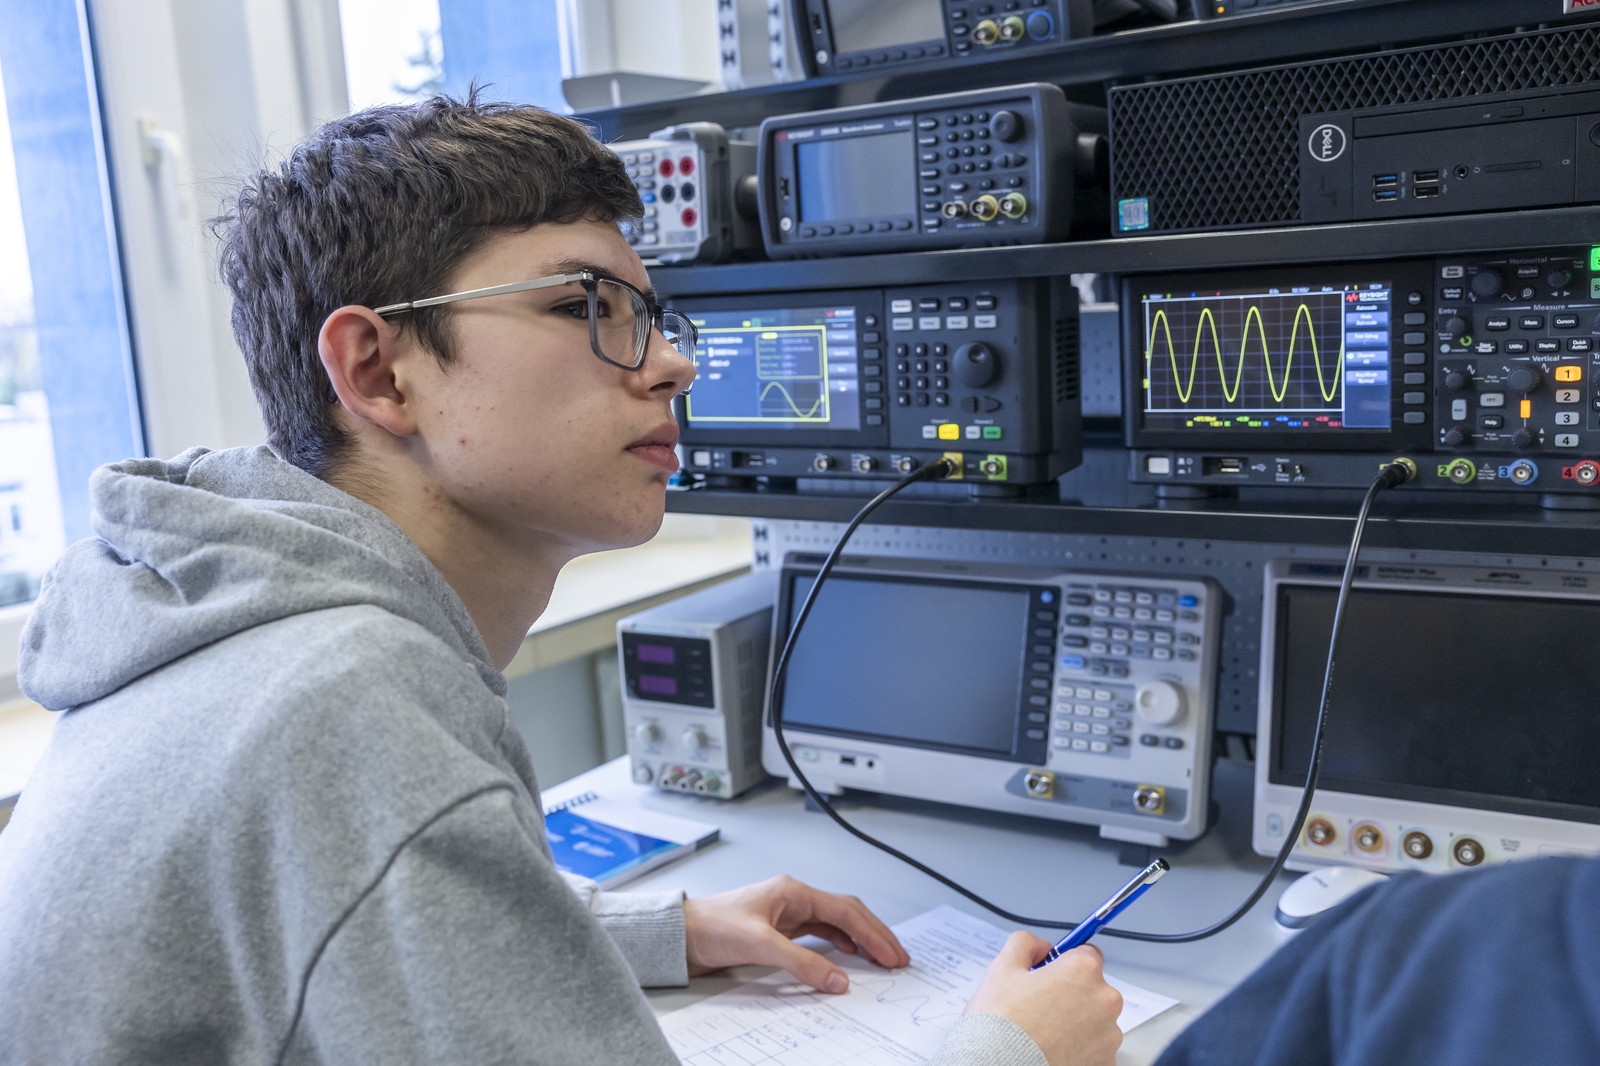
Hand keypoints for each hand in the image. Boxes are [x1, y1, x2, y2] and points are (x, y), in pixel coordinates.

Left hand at [683, 875, 910, 992]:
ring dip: (861, 939)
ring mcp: (788, 913)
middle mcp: (794, 898)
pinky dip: (840, 943)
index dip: (873, 934)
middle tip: (898, 958)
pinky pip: (820, 933)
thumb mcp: (760, 945)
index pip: (846, 911)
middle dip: (875, 935)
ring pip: (837, 923)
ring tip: (881, 958)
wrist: (682, 934)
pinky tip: (847, 953)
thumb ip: (802, 962)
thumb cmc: (712, 926)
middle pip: (847, 913)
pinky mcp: (780, 929)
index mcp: (793, 891)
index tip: (892, 955)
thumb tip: (838, 979)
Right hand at [963, 932, 1122, 1065]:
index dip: (1064, 961)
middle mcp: (1104, 1001)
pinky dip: (1079, 1048)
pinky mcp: (1105, 1063)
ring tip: (1044, 1031)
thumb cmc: (1001, 1024)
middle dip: (1071, 993)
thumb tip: (1040, 946)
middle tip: (1039, 1005)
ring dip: (1076, 1022)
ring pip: (1095, 1019)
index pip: (1087, 953)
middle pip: (1092, 987)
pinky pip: (1095, 1048)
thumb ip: (1025, 944)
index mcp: (1083, 971)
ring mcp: (1108, 1036)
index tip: (1052, 972)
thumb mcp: (1002, 968)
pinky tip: (1054, 1048)